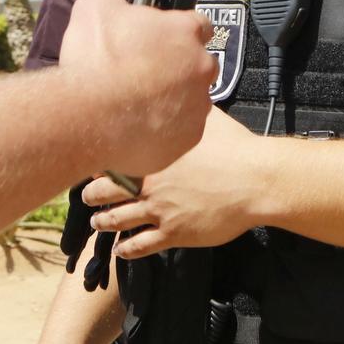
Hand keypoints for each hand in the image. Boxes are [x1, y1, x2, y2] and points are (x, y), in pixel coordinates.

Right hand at [56, 0, 216, 178]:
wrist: (87, 117)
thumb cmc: (96, 57)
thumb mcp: (97, 5)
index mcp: (186, 32)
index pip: (196, 25)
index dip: (176, 32)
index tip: (154, 40)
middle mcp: (201, 68)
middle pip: (196, 63)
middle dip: (174, 67)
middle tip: (139, 74)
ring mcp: (197, 107)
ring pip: (190, 100)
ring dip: (171, 100)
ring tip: (134, 103)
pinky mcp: (187, 140)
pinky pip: (181, 132)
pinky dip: (164, 130)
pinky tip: (137, 127)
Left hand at [83, 110, 272, 257]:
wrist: (256, 181)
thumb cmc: (235, 148)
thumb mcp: (209, 118)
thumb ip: (191, 109)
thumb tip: (190, 91)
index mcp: (153, 156)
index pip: (112, 160)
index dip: (98, 164)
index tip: (92, 165)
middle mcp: (148, 185)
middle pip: (105, 193)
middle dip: (92, 196)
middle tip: (87, 196)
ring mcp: (159, 211)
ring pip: (117, 221)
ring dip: (103, 223)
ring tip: (97, 224)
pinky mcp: (174, 234)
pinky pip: (141, 246)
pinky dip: (126, 250)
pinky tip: (121, 251)